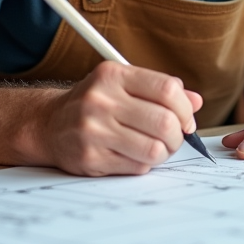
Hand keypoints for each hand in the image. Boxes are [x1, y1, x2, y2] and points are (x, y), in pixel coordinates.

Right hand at [39, 60, 202, 176]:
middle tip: (174, 138)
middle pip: (164, 122)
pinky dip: (144, 164)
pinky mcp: (90, 158)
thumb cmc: (93, 103)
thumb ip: (159, 90)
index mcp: (112, 76)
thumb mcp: (122, 84)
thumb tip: (195, 102)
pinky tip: (133, 155)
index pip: (167, 90)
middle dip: (178, 135)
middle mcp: (100, 101)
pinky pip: (137, 167)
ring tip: (156, 148)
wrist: (48, 124)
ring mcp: (93, 131)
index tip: (187, 119)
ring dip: (163, 153)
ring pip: (154, 150)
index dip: (185, 108)